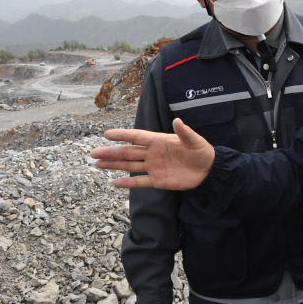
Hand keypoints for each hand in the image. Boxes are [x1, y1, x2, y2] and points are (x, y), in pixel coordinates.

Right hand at [91, 120, 215, 190]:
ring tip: (98, 164)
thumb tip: (177, 120)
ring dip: (114, 165)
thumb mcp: (195, 141)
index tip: (106, 134)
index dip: (122, 135)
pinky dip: (128, 183)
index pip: (137, 137)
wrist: (208, 171)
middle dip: (111, 152)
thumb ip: (185, 132)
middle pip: (128, 152)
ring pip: (130, 165)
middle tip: (94, 153)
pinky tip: (114, 182)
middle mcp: (152, 153)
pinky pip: (140, 182)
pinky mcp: (158, 180)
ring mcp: (153, 167)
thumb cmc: (202, 152)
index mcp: (159, 141)